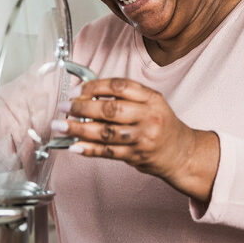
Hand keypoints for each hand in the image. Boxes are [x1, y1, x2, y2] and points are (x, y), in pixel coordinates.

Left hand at [55, 78, 219, 200]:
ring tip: (60, 126)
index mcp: (151, 98)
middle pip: (110, 109)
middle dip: (82, 107)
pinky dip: (88, 148)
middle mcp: (148, 117)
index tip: (76, 90)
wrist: (182, 153)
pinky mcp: (136, 156)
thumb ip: (125, 97)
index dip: (94, 86)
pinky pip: (107, 151)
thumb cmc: (161, 125)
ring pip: (105, 132)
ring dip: (78, 129)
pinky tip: (73, 145)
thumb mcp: (151, 103)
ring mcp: (142, 138)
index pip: (119, 86)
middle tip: (64, 107)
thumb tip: (87, 94)